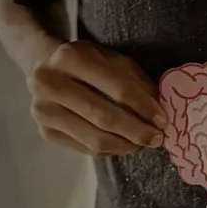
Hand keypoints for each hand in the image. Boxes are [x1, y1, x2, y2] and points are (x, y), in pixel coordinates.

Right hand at [28, 39, 162, 158]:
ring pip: (94, 138)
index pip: (117, 87)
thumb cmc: (86, 61)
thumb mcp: (111, 58)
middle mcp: (51, 84)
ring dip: (125, 145)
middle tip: (157, 138)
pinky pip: (85, 149)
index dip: (143, 105)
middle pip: (103, 117)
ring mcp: (44, 111)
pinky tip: (124, 145)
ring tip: (143, 143)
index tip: (163, 119)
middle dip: (136, 131)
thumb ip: (134, 80)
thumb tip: (159, 109)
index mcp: (71, 57)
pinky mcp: (45, 132)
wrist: (43, 68)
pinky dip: (110, 150)